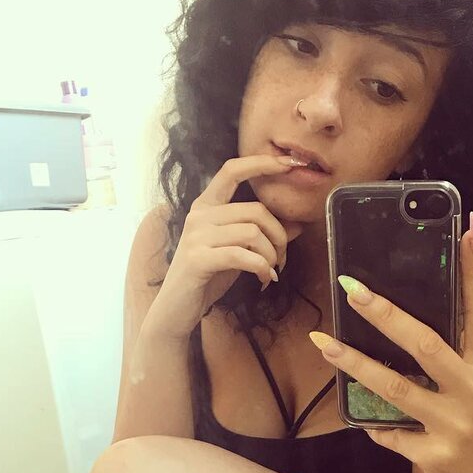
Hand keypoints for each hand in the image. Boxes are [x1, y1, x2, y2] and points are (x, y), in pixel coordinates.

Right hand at [148, 154, 305, 341]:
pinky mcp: (198, 259)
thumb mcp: (238, 251)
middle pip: (255, 211)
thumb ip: (262, 235)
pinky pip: (242, 255)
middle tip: (282, 259)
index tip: (290, 163)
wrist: (176, 309)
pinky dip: (260, 268)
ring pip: (252, 233)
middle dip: (279, 236)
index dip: (262, 163)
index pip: (232, 170)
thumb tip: (296, 224)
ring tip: (270, 272)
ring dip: (271, 256)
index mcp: (207, 206)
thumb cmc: (208, 278)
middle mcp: (199, 215)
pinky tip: (263, 279)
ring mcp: (196, 236)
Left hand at [308, 211, 472, 472]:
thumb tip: (410, 324)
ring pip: (395, 387)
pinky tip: (363, 417)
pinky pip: (389, 432)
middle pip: (425, 344)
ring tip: (323, 342)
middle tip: (351, 287)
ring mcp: (454, 426)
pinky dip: (374, 424)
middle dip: (385, 313)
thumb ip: (460, 360)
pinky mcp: (433, 456)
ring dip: (354, 362)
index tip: (467, 226)